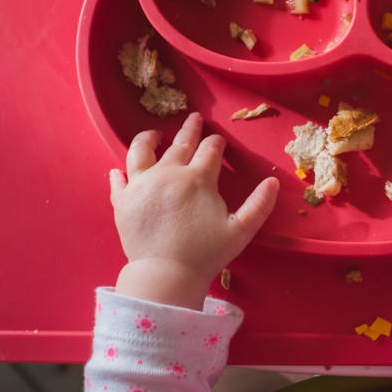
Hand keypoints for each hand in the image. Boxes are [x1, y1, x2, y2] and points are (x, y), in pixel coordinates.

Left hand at [109, 112, 278, 310]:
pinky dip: (119, 173)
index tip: (218, 141)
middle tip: (194, 118)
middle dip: (191, 128)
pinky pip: (118, 180)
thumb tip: (273, 182)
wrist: (167, 274)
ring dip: (149, 138)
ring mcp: (142, 184)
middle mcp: (169, 173)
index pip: (210, 150)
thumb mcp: (240, 230)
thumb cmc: (206, 253)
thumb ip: (259, 205)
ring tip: (154, 134)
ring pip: (142, 150)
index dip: (217, 143)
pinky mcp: (123, 200)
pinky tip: (119, 170)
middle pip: (181, 143)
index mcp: (199, 178)